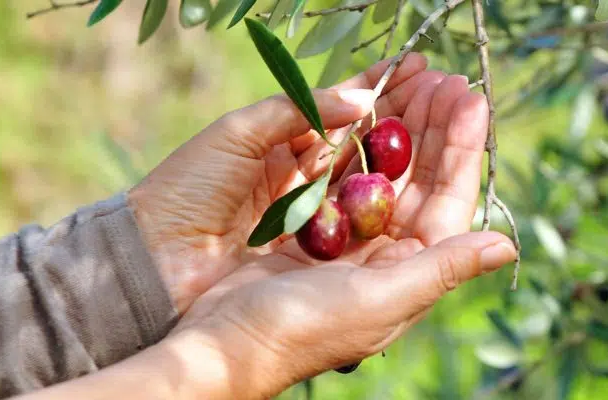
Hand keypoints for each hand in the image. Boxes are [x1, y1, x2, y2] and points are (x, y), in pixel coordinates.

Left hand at [128, 55, 433, 312]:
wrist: (151, 260)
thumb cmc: (186, 191)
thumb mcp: (238, 136)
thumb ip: (299, 113)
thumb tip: (363, 100)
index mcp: (286, 144)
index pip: (349, 113)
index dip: (386, 90)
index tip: (423, 68)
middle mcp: (309, 180)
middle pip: (373, 145)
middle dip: (415, 116)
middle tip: (454, 90)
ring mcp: (319, 219)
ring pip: (377, 180)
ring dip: (417, 150)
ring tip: (456, 116)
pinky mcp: (322, 254)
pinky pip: (367, 221)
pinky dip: (397, 197)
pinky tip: (427, 174)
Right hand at [161, 73, 516, 397]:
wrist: (223, 343)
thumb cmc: (303, 330)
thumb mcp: (380, 301)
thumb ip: (442, 269)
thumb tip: (507, 245)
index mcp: (409, 270)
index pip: (449, 200)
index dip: (464, 149)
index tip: (472, 100)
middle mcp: (386, 253)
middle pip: (421, 179)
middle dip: (435, 128)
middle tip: (445, 79)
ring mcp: (349, 237)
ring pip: (385, 170)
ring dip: (401, 127)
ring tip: (414, 82)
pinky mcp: (312, 226)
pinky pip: (343, 173)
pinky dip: (355, 141)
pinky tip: (364, 111)